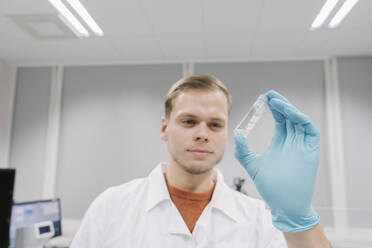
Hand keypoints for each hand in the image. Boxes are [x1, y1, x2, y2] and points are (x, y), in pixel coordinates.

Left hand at [234, 90, 319, 232]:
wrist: (284, 205)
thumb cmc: (271, 187)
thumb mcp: (253, 165)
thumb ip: (244, 151)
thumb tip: (236, 134)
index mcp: (282, 142)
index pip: (280, 120)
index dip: (274, 108)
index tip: (263, 99)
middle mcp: (293, 141)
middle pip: (290, 117)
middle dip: (280, 104)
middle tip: (269, 94)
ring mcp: (303, 145)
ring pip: (300, 120)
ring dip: (289, 109)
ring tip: (276, 101)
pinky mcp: (311, 150)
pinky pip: (310, 129)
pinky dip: (300, 119)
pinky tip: (287, 112)